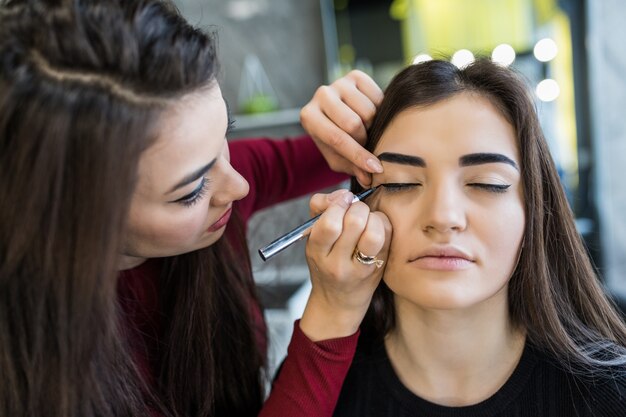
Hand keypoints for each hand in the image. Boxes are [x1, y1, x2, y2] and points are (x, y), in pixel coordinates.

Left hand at [300, 70, 383, 186]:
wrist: (338, 116)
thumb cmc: (335, 141)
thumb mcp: (338, 159)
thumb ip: (351, 168)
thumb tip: (369, 179)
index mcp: (309, 116)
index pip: (336, 138)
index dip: (358, 155)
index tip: (376, 168)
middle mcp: (320, 95)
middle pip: (353, 123)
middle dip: (364, 139)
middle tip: (365, 144)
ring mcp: (338, 83)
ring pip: (368, 110)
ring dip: (372, 125)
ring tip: (365, 128)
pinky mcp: (356, 75)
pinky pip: (378, 96)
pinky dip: (379, 109)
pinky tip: (370, 114)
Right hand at [300, 189, 391, 340]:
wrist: (339, 302)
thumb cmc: (325, 263)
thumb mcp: (313, 240)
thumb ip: (320, 210)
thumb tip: (341, 195)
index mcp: (317, 253)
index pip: (329, 223)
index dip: (338, 204)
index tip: (341, 201)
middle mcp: (338, 264)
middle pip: (355, 222)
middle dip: (357, 208)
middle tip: (354, 210)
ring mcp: (362, 268)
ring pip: (375, 231)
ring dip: (372, 217)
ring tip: (366, 219)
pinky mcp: (380, 267)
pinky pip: (387, 235)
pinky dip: (382, 223)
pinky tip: (375, 227)